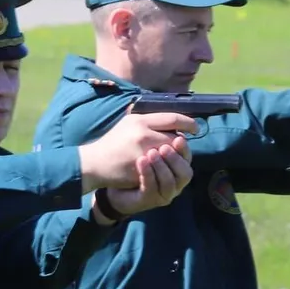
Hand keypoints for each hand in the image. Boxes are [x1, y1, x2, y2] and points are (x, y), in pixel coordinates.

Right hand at [78, 111, 197, 190]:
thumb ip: (149, 120)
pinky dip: (164, 168)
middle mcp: (142, 134)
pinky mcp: (141, 169)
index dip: (188, 123)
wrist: (94, 163)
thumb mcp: (128, 123)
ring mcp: (142, 153)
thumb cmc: (112, 142)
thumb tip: (174, 122)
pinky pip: (161, 168)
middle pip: (175, 138)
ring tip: (171, 157)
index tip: (195, 128)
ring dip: (173, 157)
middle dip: (181, 144)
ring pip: (170, 155)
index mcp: (140, 120)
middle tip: (182, 146)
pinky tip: (161, 167)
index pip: (173, 119)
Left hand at [98, 143, 192, 219]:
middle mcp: (174, 184)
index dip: (184, 147)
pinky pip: (152, 188)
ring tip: (151, 154)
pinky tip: (141, 161)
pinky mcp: (148, 200)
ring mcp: (163, 194)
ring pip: (171, 182)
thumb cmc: (129, 162)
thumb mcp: (144, 145)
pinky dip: (148, 173)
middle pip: (185, 172)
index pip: (187, 157)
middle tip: (164, 147)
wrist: (110, 182)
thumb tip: (170, 123)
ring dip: (162, 166)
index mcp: (176, 168)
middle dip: (176, 157)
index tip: (178, 137)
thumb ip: (158, 134)